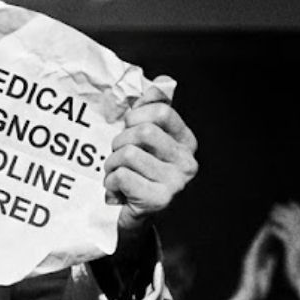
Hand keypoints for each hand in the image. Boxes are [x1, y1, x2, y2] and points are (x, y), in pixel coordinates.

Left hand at [105, 76, 198, 237]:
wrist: (131, 216)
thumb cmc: (136, 171)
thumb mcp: (143, 138)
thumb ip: (151, 109)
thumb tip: (162, 83)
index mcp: (186, 142)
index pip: (161, 111)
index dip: (135, 116)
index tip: (130, 130)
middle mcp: (188, 162)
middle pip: (142, 132)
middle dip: (120, 143)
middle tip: (120, 158)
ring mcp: (176, 183)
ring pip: (128, 154)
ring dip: (112, 164)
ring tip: (119, 175)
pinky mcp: (158, 201)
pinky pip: (121, 176)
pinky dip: (111, 182)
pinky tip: (119, 191)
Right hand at [238, 224, 277, 299]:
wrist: (251, 297)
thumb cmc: (259, 287)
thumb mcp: (267, 272)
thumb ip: (270, 263)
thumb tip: (274, 254)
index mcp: (257, 259)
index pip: (265, 244)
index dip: (271, 235)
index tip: (277, 225)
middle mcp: (252, 256)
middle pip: (261, 241)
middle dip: (266, 231)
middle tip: (272, 219)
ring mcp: (250, 258)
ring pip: (257, 243)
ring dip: (262, 233)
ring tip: (268, 223)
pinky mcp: (249, 261)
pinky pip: (255, 249)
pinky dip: (259, 241)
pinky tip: (264, 235)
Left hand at [267, 201, 299, 299]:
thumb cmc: (299, 266)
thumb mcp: (299, 249)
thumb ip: (295, 239)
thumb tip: (289, 228)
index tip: (291, 202)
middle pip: (299, 220)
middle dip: (288, 211)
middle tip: (276, 204)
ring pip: (292, 227)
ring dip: (282, 218)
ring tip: (271, 212)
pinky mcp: (294, 252)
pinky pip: (286, 238)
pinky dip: (278, 231)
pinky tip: (271, 227)